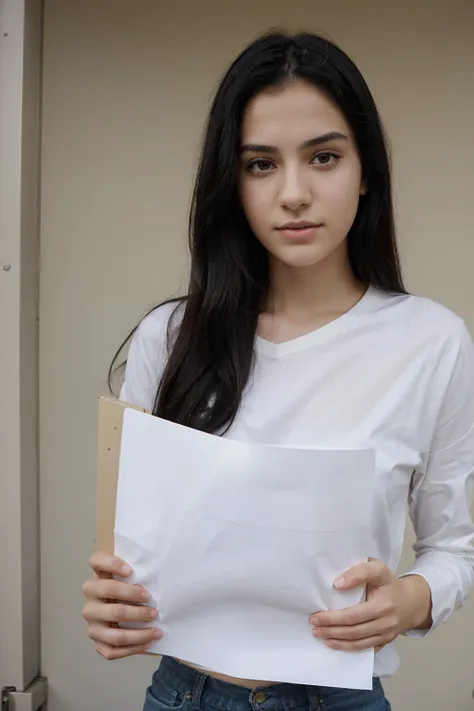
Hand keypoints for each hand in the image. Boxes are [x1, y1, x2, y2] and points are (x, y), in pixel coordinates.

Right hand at [82, 551, 162, 659]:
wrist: (128, 615)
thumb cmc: (135, 591)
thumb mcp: (135, 577)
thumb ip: (142, 572)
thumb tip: (163, 573)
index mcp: (99, 575)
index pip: (96, 560)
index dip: (111, 564)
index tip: (130, 570)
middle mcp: (91, 597)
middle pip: (107, 594)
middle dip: (132, 598)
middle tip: (153, 605)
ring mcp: (92, 621)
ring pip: (111, 629)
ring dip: (137, 632)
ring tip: (157, 630)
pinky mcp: (97, 641)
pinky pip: (112, 650)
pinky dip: (132, 648)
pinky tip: (149, 643)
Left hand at [309, 559, 431, 651]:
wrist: (412, 602)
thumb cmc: (389, 583)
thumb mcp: (378, 570)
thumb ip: (359, 572)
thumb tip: (337, 584)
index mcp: (382, 604)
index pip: (353, 614)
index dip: (334, 617)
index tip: (316, 614)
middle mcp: (385, 622)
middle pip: (353, 631)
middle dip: (330, 629)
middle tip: (313, 625)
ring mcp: (386, 635)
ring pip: (358, 642)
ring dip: (336, 641)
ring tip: (319, 635)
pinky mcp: (385, 642)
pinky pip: (365, 649)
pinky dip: (348, 648)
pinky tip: (334, 644)